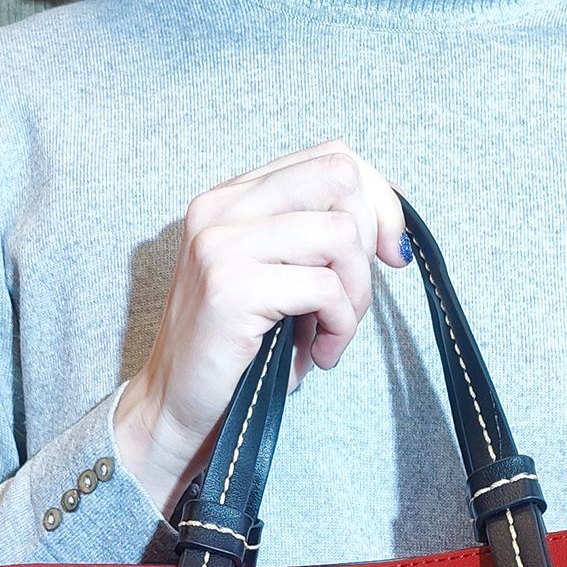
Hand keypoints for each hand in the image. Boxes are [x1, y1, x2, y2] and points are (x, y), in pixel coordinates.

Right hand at [114, 141, 410, 516]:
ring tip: (332, 334)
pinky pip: (325, 288)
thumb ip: (317, 246)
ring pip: (341, 234)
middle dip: (371, 239)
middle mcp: (221, 208)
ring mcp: (221, 244)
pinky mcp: (231, 288)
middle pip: (340, 176)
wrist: (174, 409)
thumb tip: (392, 236)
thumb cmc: (236, 355)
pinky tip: (318, 355)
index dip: (378, 201)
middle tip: (352, 299)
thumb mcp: (281, 283)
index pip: (330, 158)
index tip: (390, 254)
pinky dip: (340, 327)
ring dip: (356, 295)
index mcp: (233, 197)